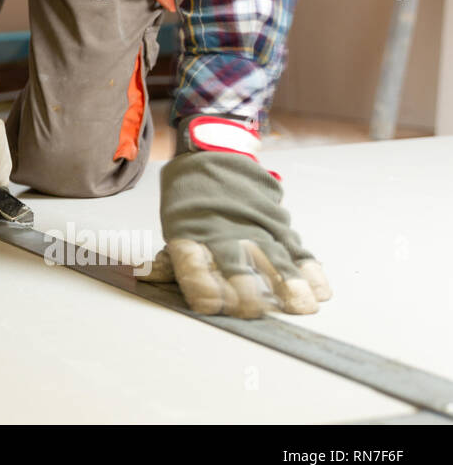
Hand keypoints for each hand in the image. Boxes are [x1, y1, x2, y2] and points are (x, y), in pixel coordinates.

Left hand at [136, 114, 331, 318]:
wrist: (211, 155)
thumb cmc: (189, 202)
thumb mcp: (173, 228)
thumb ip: (169, 261)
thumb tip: (144, 277)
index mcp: (188, 234)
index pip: (193, 264)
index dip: (202, 285)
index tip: (211, 304)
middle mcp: (223, 231)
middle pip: (237, 263)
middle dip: (248, 289)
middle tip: (257, 309)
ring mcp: (254, 227)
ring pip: (273, 257)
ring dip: (289, 283)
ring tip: (301, 306)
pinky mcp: (278, 225)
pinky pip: (297, 249)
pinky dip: (310, 270)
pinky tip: (319, 290)